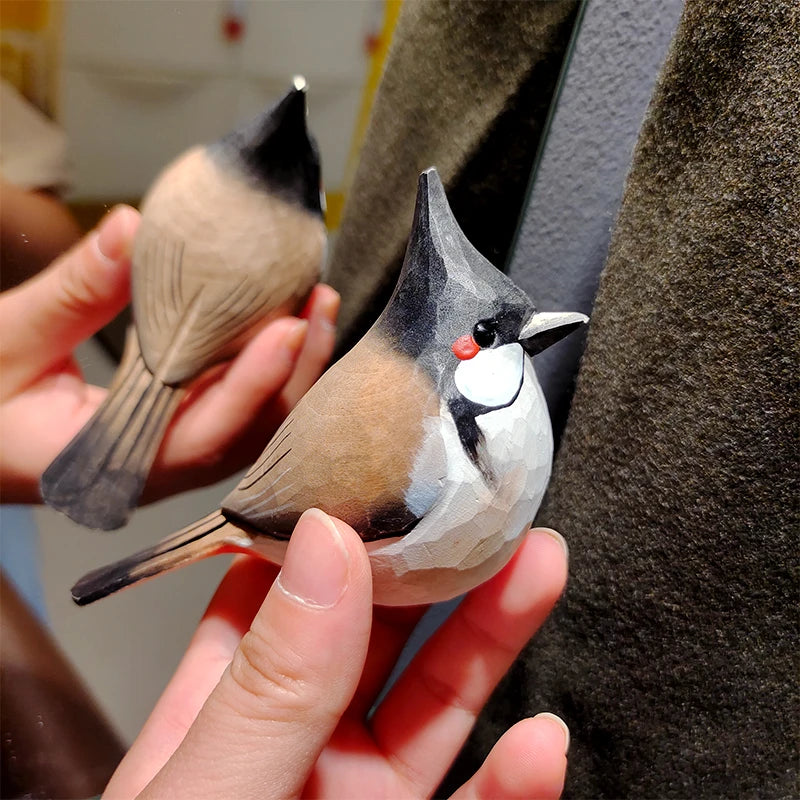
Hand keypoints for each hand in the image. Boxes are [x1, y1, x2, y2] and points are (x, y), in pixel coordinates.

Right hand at [0, 205, 338, 503]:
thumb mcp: (5, 342)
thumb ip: (73, 292)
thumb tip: (131, 230)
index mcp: (108, 465)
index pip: (202, 435)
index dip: (252, 384)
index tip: (289, 327)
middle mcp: (155, 472)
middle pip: (248, 436)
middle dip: (294, 372)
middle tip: (320, 303)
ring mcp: (172, 458)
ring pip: (253, 428)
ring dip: (290, 370)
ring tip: (316, 307)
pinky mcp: (177, 436)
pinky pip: (238, 411)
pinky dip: (267, 371)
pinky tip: (286, 327)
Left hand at [103, 512, 569, 798]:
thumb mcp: (205, 795)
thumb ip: (268, 684)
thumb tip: (328, 548)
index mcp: (226, 714)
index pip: (283, 589)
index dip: (336, 526)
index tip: (387, 471)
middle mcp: (299, 748)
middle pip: (380, 636)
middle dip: (438, 569)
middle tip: (490, 507)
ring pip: (437, 709)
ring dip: (493, 641)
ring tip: (539, 571)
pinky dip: (514, 782)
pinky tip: (545, 744)